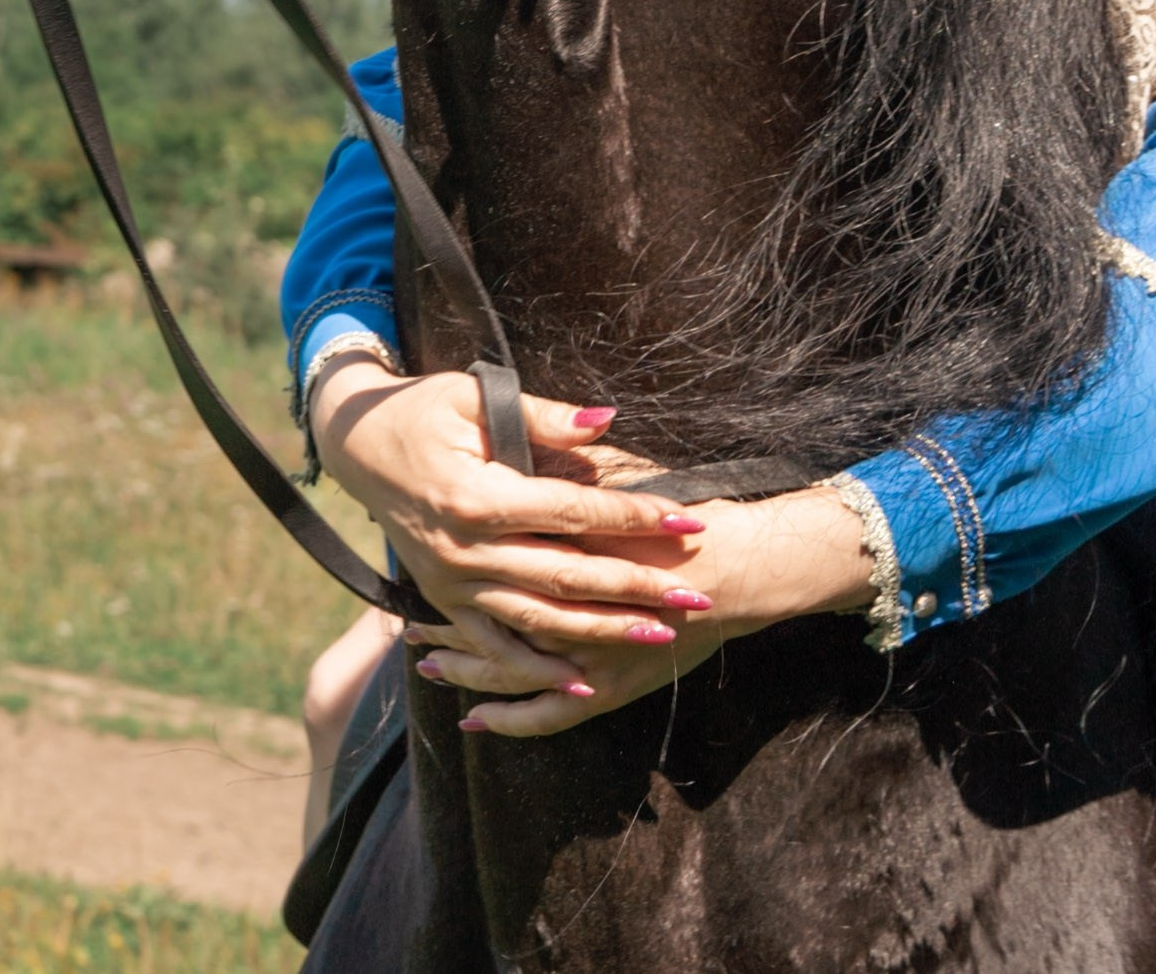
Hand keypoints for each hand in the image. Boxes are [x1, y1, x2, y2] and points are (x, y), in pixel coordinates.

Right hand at [309, 361, 701, 645]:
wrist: (356, 447)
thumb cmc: (421, 411)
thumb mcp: (472, 397)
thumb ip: (542, 417)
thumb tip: (606, 422)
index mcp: (477, 496)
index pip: (573, 511)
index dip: (634, 517)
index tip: (688, 521)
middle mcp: (465, 550)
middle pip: (568, 575)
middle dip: (637, 586)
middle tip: (695, 593)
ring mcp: (452, 583)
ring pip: (540, 620)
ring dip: (602, 631)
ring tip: (659, 635)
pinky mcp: (445, 601)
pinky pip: (496, 645)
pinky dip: (539, 668)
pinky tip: (582, 681)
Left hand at [409, 486, 874, 737]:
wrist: (749, 563)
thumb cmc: (689, 510)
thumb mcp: (625, 467)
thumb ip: (574, 449)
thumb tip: (524, 434)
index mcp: (567, 542)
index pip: (502, 552)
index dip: (457, 549)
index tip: (421, 547)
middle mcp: (568, 604)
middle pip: (490, 613)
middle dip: (447, 620)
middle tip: (406, 624)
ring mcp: (586, 655)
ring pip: (507, 664)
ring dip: (465, 663)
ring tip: (424, 660)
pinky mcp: (607, 687)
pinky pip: (546, 713)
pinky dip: (509, 717)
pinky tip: (476, 721)